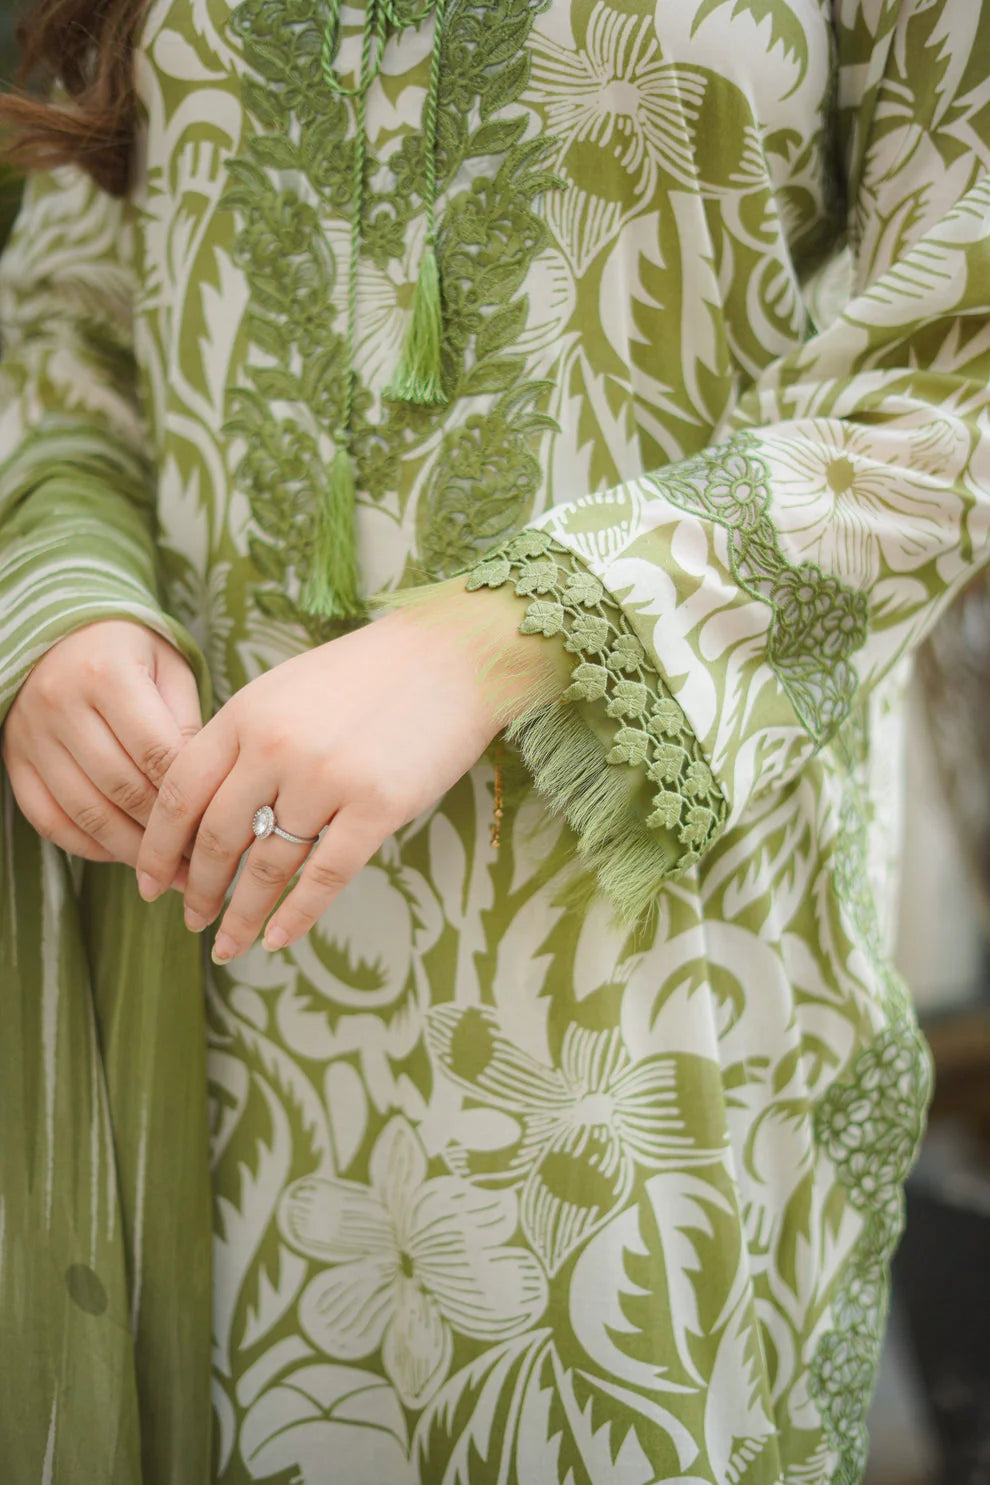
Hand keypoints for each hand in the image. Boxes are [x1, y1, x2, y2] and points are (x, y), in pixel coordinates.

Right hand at [2, 619, 202, 876]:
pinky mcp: (14, 758)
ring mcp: (32, 735)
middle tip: (201, 863)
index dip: (189, 796)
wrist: (60, 631)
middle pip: (121, 788)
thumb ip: (187, 723)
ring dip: (131, 851)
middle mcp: (61, 704)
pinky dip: (87, 846)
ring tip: (169, 873)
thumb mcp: (169, 669)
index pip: (156, 752)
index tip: (220, 827)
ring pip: (85, 811)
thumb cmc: (132, 653)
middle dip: (165, 833)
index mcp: (107, 674)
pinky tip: (123, 855)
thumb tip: (209, 793)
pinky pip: (48, 818)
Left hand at [136, 594, 556, 961]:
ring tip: (229, 945)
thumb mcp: (286, 690)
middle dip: (197, 890)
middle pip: (216, 837)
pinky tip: (279, 939)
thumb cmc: (370, 675)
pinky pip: (325, 876)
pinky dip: (297, 915)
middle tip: (190, 920)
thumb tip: (205, 807)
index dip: (158, 847)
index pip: (180, 793)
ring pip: (268, 866)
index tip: (149, 882)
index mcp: (246, 714)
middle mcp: (277, 747)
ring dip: (242, 915)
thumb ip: (243, 740)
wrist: (453, 655)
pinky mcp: (378, 806)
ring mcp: (327, 778)